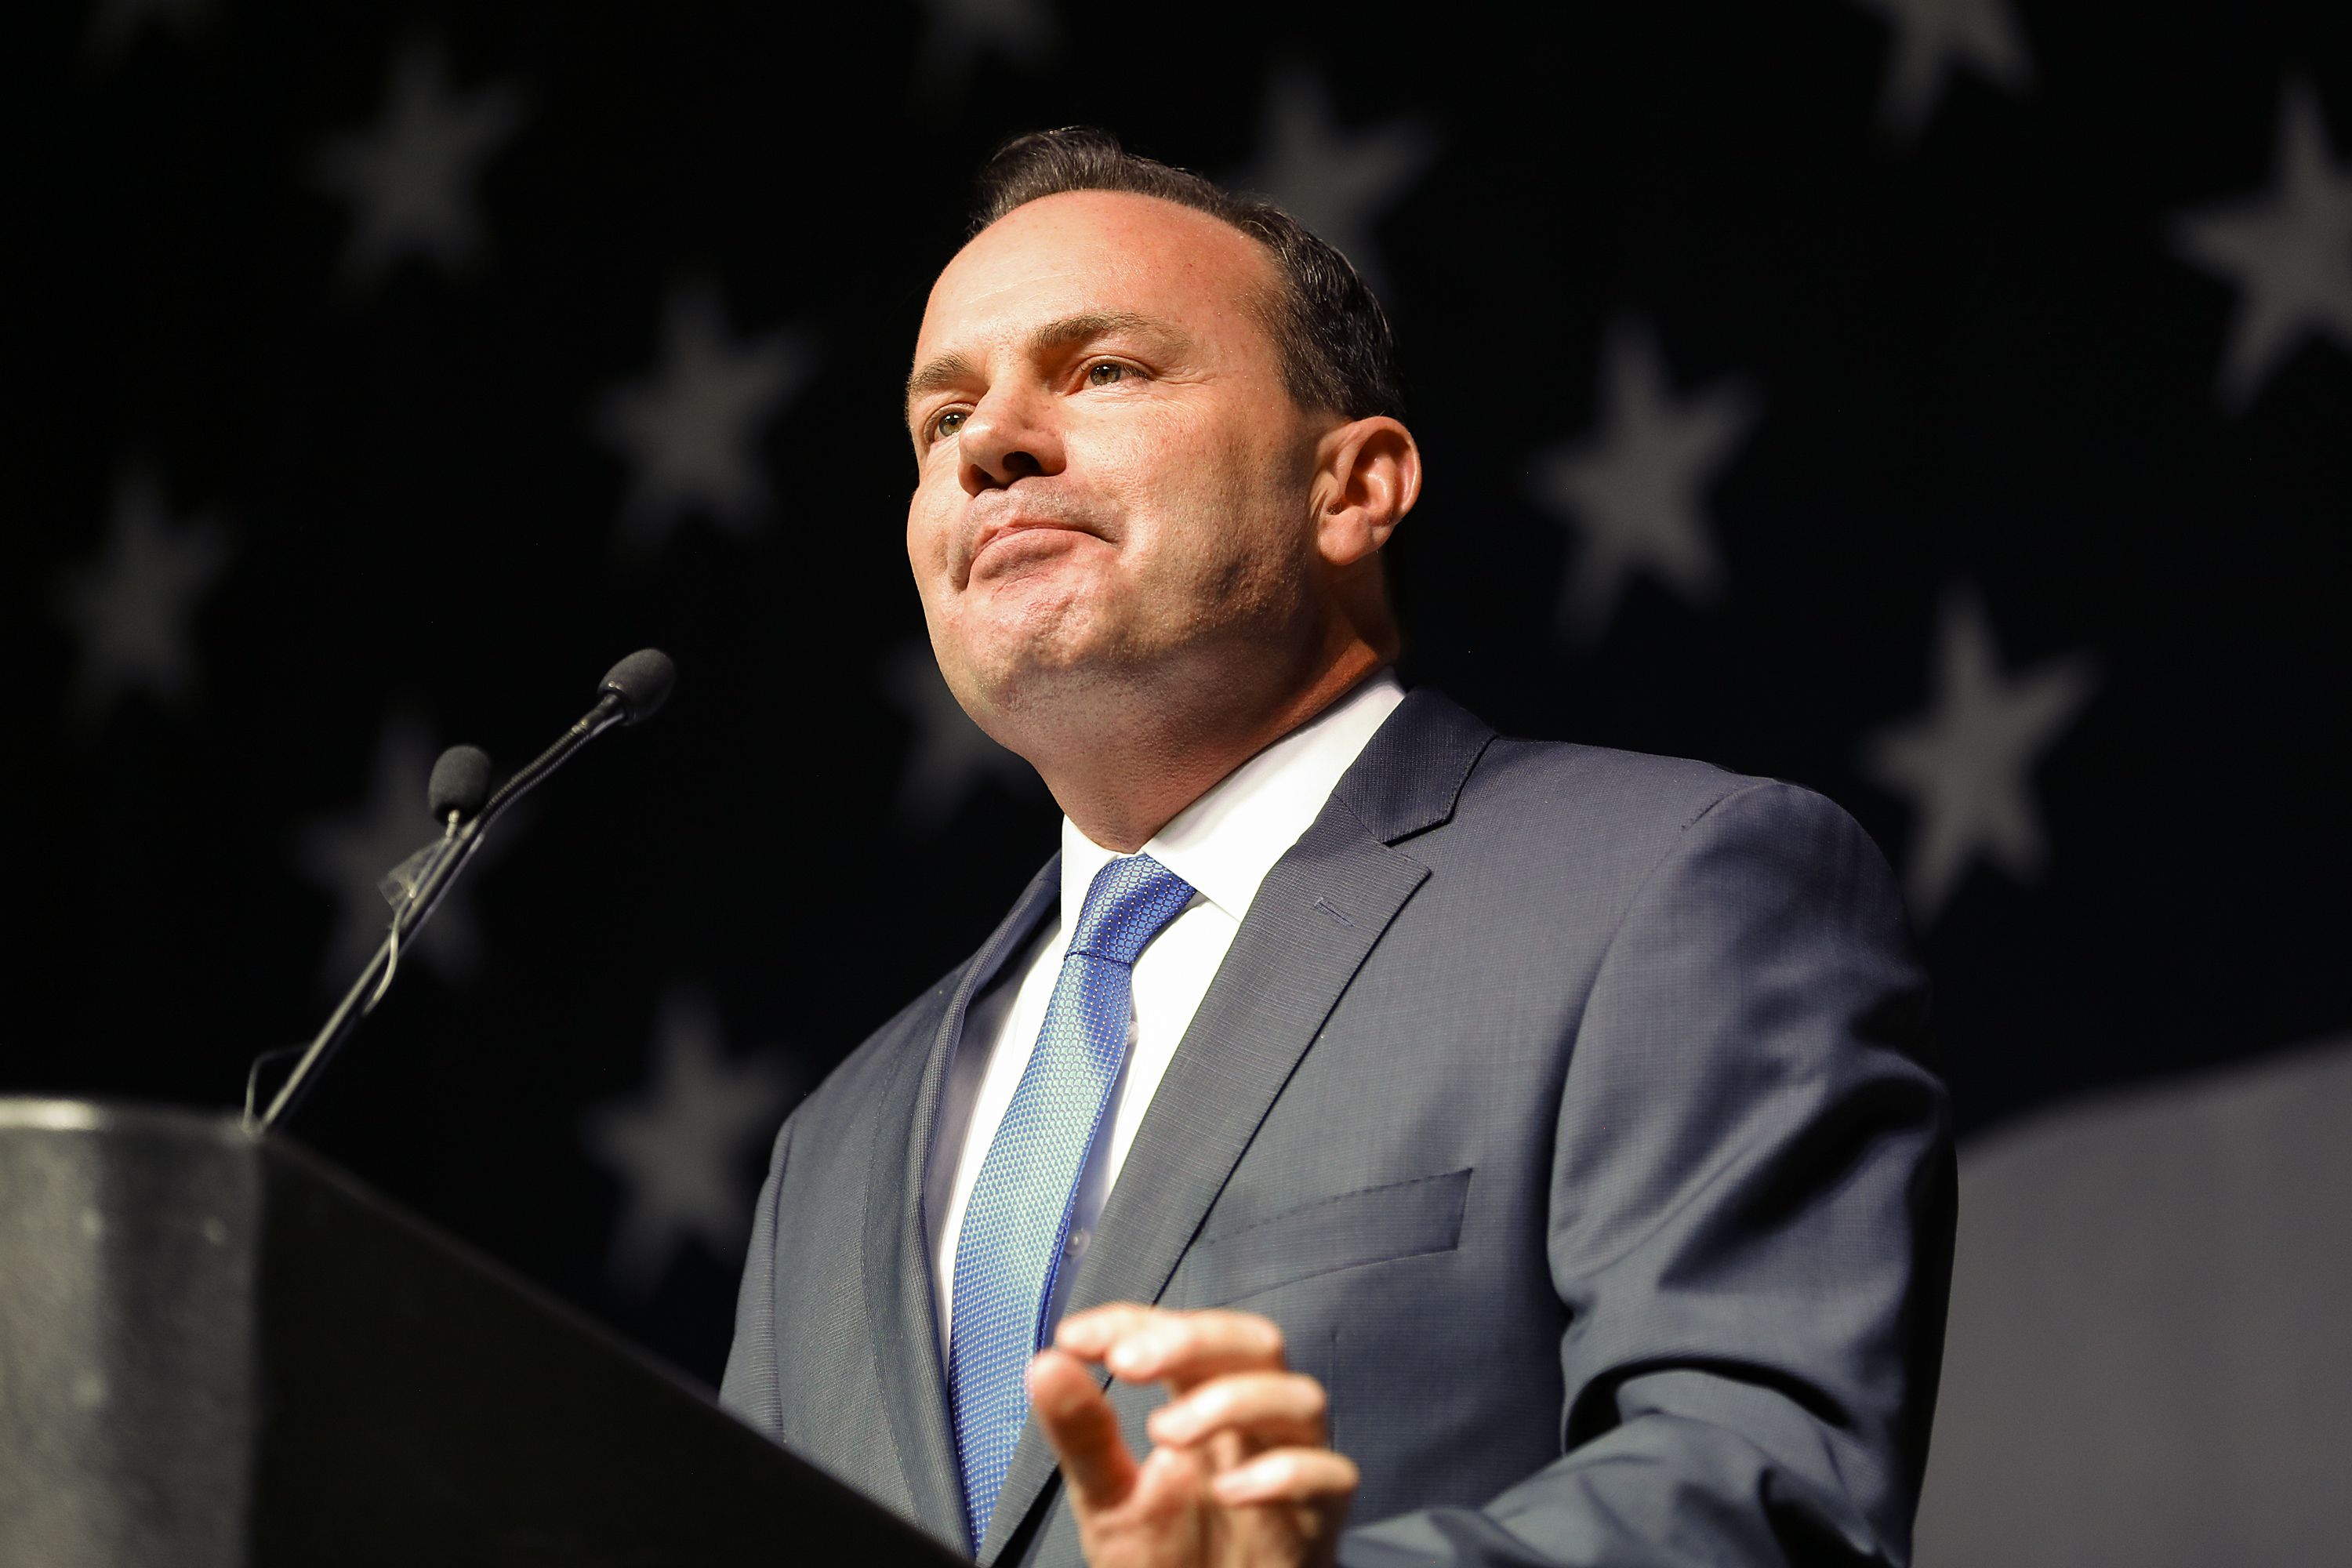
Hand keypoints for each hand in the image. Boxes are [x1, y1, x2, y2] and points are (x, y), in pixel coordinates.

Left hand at [1028, 1304, 1356, 1567]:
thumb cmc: (1171, 1556)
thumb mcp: (1109, 1497)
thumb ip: (1084, 1434)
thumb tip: (1045, 1364)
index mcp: (1206, 1401)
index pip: (1182, 1332)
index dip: (1131, 1321)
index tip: (1074, 1339)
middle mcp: (1258, 1421)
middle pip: (1255, 1342)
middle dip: (1193, 1339)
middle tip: (1127, 1364)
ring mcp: (1296, 1463)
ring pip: (1300, 1397)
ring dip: (1231, 1400)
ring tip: (1165, 1433)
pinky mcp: (1320, 1520)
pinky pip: (1330, 1475)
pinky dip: (1282, 1473)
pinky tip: (1228, 1490)